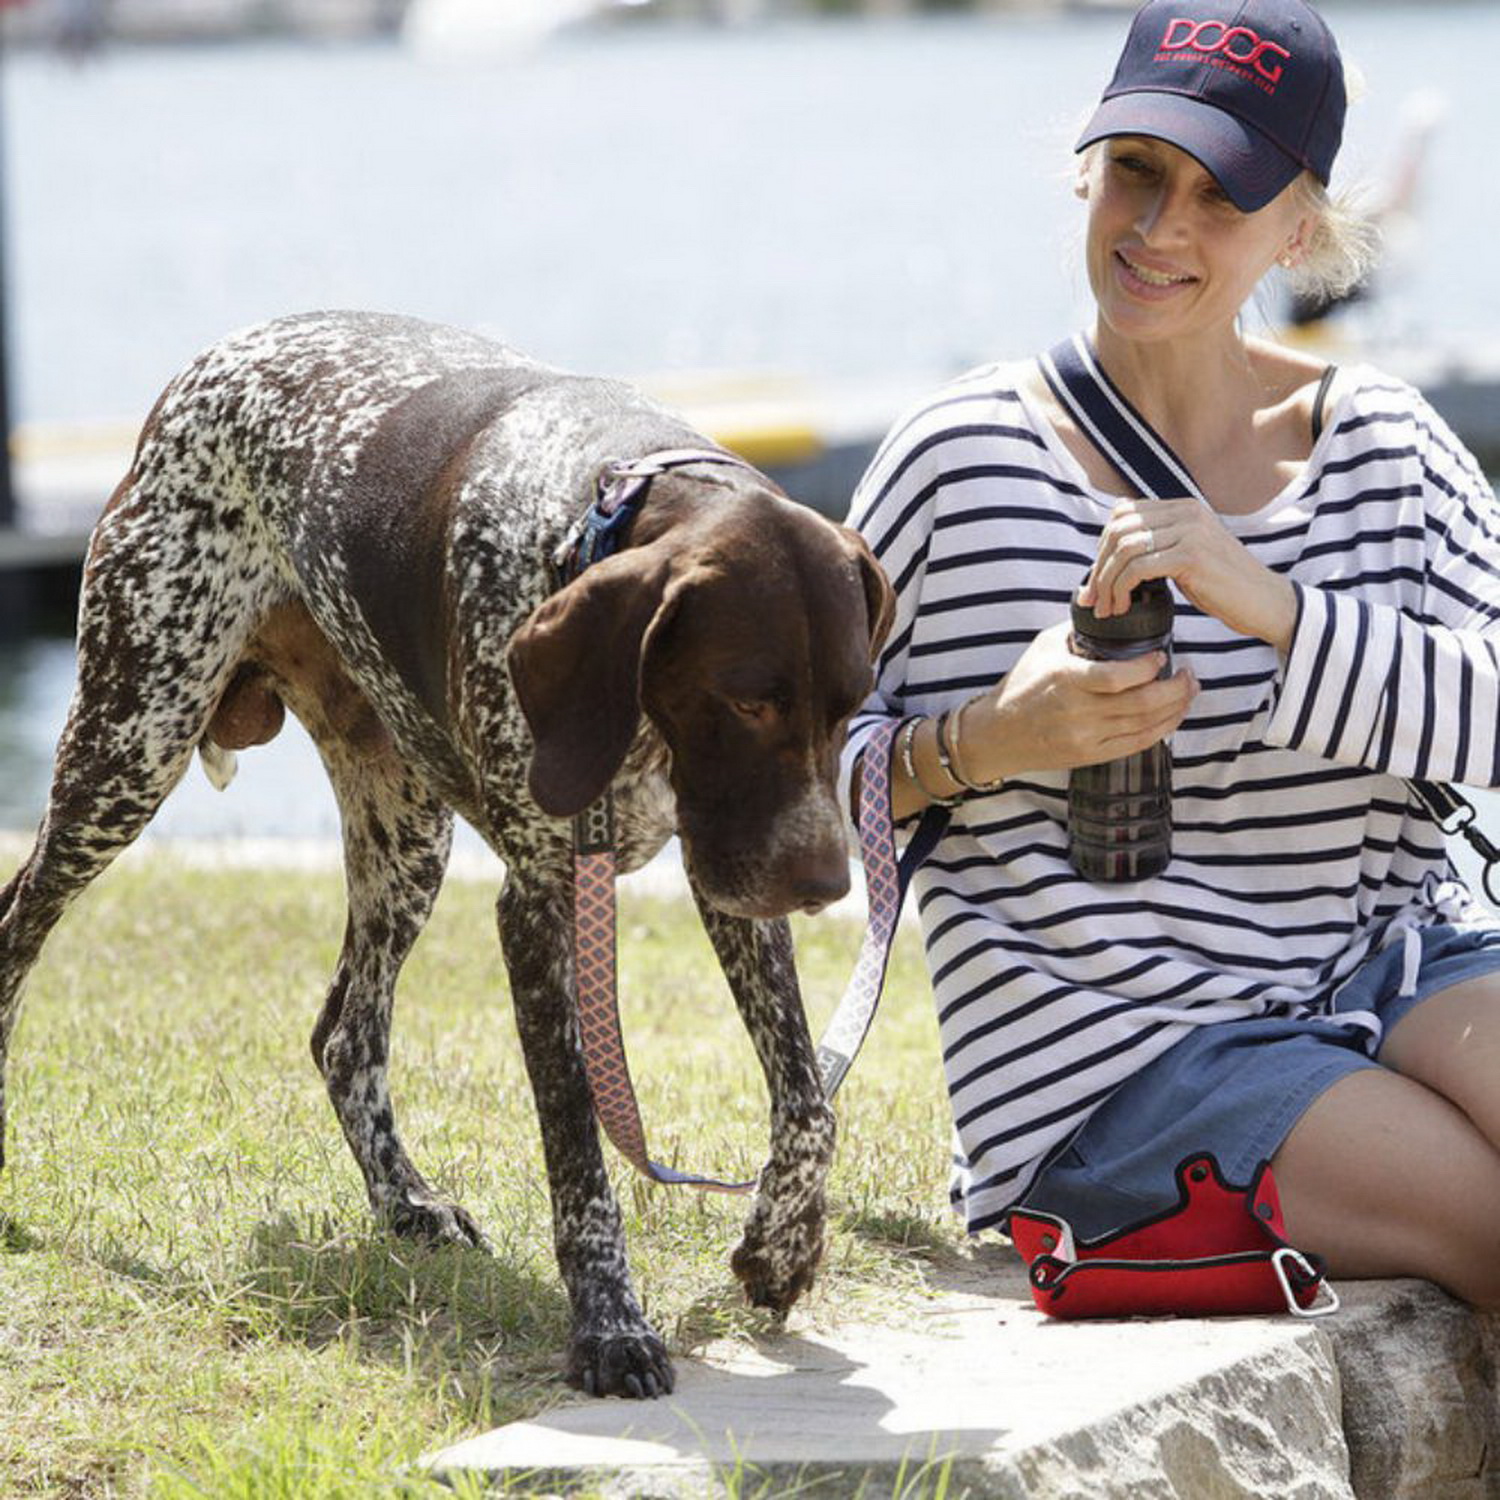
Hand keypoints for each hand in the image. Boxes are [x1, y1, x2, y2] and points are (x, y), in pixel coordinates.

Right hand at [958, 621, 1197, 783]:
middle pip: (1142, 704)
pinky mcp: (1090, 756)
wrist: (996, 734)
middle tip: (1190, 673)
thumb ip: (1079, 630)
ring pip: (1146, 726)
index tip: (1161, 655)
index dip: (1148, 667)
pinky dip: (1161, 730)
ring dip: (1176, 708)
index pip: (1117, 678)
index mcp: (1065, 680)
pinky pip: (1136, 745)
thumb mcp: (1045, 647)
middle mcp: (1078, 712)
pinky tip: (1172, 716)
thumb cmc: (1021, 685)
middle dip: (1176, 689)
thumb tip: (1113, 608)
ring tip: (1188, 691)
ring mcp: (1085, 738)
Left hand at [1079, 498, 1297, 650]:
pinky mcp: (1191, 556)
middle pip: (1118, 530)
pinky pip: (1138, 568)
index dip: (1101, 548)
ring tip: (1108, 609)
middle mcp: (1186, 513)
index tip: (1097, 581)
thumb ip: (1158, 545)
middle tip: (1093, 600)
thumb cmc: (1223, 587)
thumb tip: (1112, 551)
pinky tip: (1125, 607)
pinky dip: (1122, 589)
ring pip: (1124, 549)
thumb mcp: (1186, 557)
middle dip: (1098, 568)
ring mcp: (1190, 532)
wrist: (1266, 602)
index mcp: (1183, 508)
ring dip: (1107, 583)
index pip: (1122, 515)